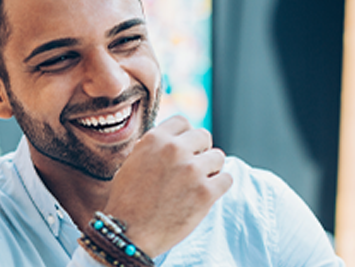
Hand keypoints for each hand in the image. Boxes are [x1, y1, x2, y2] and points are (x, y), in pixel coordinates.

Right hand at [103, 115, 232, 257]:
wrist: (130, 233)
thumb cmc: (127, 201)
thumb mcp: (131, 163)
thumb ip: (152, 148)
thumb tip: (169, 139)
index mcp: (154, 139)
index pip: (182, 121)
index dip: (185, 135)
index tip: (184, 148)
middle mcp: (174, 149)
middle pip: (204, 136)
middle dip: (200, 151)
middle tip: (192, 167)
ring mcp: (192, 170)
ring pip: (218, 157)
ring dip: (211, 169)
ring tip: (197, 183)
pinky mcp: (205, 193)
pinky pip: (227, 179)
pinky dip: (219, 186)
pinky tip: (205, 194)